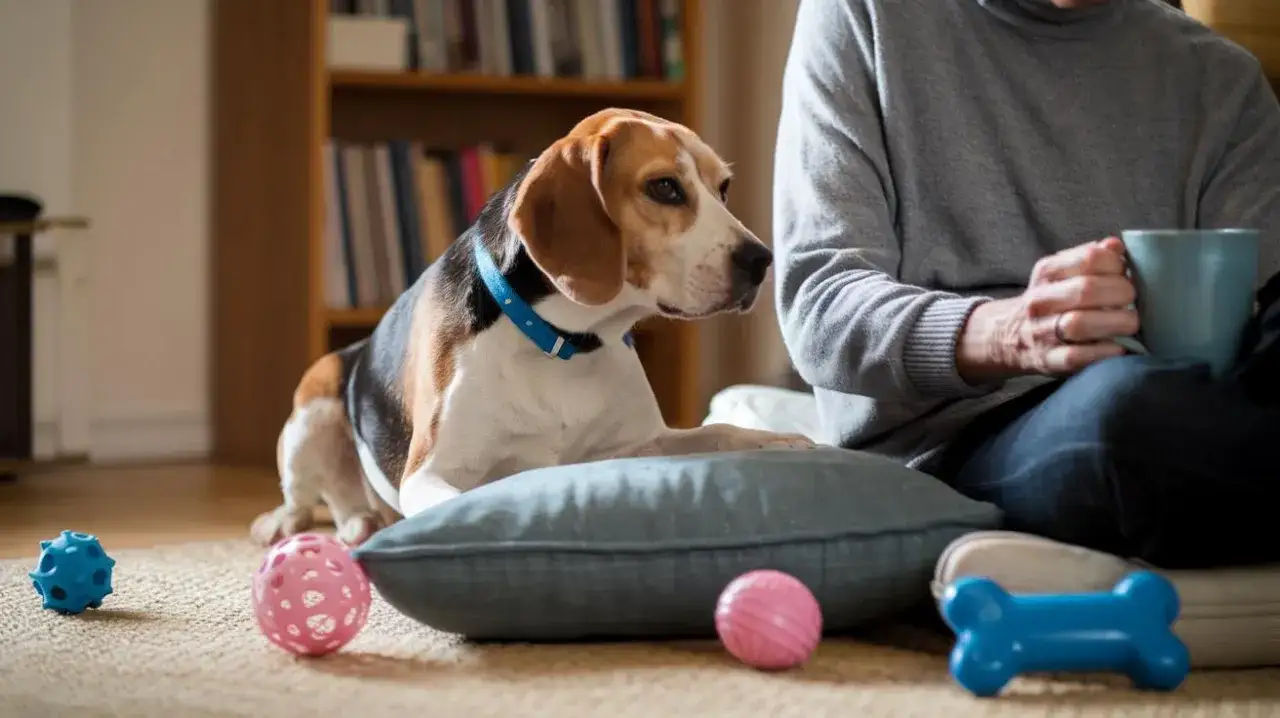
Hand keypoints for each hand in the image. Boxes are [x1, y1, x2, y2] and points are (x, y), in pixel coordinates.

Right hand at [956, 237, 1139, 381]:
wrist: (1009, 336)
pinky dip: (1104, 352)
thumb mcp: (1062, 272)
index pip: (1089, 258)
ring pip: (1079, 324)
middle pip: (1086, 290)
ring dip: (1115, 323)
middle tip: (1132, 300)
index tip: (1125, 273)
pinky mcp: (1047, 360)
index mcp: (1047, 272)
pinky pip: (1077, 357)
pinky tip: (1119, 347)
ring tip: (1130, 323)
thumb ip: (1089, 258)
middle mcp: (1040, 300)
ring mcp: (1041, 332)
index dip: (1116, 264)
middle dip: (1122, 293)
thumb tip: (1116, 246)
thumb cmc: (1050, 302)